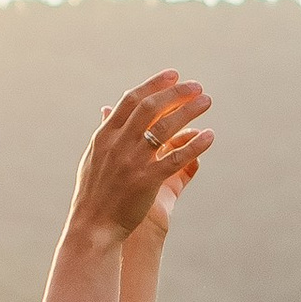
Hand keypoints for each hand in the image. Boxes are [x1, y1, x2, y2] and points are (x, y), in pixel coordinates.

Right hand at [71, 72, 212, 241]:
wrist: (92, 226)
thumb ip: (105, 131)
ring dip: (189, 111)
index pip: (131, 100)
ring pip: (165, 128)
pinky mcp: (146, 181)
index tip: (174, 75)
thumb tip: (107, 109)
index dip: (154, 84)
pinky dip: (194, 144)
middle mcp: (118, 144)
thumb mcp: (94, 157)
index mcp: (105, 136)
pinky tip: (209, 135)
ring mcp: (132, 162)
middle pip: (150, 107)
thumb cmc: (94, 193)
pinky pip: (175, 158)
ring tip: (206, 102)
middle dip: (176, 93)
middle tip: (196, 86)